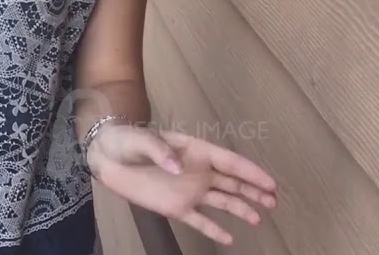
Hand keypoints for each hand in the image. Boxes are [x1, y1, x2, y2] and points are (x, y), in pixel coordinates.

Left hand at [86, 123, 278, 245]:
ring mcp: (189, 190)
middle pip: (232, 183)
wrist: (106, 157)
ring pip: (222, 201)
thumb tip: (179, 169)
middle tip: (273, 201)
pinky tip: (230, 239)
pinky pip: (199, 221)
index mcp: (195, 151)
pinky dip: (214, 230)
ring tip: (258, 219)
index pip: (229, 162)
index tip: (270, 183)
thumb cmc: (126, 141)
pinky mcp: (176, 207)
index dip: (250, 172)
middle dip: (254, 191)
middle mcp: (198, 172)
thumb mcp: (141, 140)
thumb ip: (160, 151)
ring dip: (241, 209)